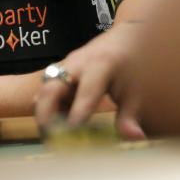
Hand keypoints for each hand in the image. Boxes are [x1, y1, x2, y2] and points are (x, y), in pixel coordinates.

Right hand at [34, 21, 145, 140]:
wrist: (122, 37)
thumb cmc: (130, 65)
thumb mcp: (134, 91)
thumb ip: (129, 117)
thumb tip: (135, 139)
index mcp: (101, 65)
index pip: (86, 92)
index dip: (78, 114)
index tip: (73, 135)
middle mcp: (77, 63)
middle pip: (50, 90)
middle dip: (45, 117)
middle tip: (51, 142)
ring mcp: (65, 66)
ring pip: (43, 92)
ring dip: (44, 116)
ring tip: (54, 138)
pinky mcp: (59, 71)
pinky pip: (47, 92)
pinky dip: (49, 110)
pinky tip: (59, 125)